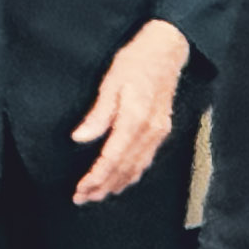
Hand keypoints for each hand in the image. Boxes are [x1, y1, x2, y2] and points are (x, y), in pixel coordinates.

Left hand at [70, 19, 193, 204]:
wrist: (167, 49)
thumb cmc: (136, 61)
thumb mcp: (111, 83)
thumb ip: (99, 114)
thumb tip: (81, 139)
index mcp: (135, 119)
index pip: (112, 158)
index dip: (96, 177)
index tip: (81, 189)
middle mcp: (150, 131)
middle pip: (124, 168)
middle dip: (103, 186)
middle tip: (82, 198)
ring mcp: (158, 132)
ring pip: (137, 167)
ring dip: (117, 183)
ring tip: (98, 194)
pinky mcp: (162, 129)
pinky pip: (146, 159)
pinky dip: (133, 173)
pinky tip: (122, 178)